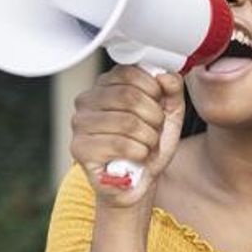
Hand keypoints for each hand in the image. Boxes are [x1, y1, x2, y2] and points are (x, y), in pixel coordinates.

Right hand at [70, 65, 185, 208]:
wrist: (141, 179)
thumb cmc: (151, 142)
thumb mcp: (170, 111)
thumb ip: (172, 88)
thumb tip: (163, 75)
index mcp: (107, 84)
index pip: (129, 72)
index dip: (154, 89)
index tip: (159, 104)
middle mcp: (87, 100)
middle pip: (129, 96)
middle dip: (154, 116)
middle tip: (155, 129)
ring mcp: (80, 124)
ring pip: (127, 121)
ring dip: (149, 137)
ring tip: (147, 144)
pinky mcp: (79, 148)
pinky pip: (120, 144)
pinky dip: (140, 152)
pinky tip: (138, 156)